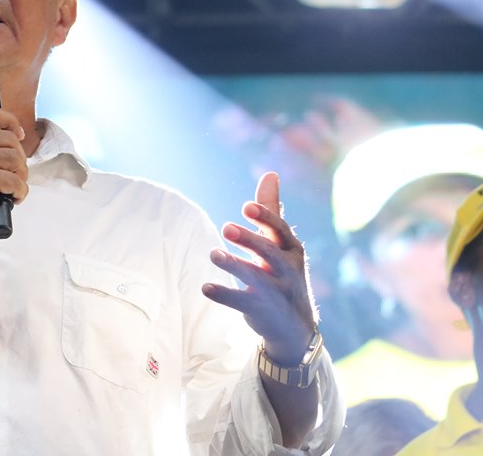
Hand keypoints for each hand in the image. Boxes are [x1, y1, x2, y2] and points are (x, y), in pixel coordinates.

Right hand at [0, 103, 28, 240]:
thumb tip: (2, 145)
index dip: (9, 120)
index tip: (18, 134)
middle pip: (10, 139)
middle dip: (18, 159)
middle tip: (14, 174)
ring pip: (16, 159)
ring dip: (21, 176)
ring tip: (13, 188)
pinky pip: (16, 181)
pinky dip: (20, 192)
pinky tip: (12, 199)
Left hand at [202, 171, 317, 363]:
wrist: (296, 329)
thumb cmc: (283, 275)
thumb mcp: (281, 245)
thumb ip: (272, 211)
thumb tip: (270, 173)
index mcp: (291, 251)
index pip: (281, 231)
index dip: (266, 218)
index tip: (247, 207)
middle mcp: (287, 270)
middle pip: (269, 253)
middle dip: (250, 240)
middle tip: (226, 227)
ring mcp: (275, 293)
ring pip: (255, 278)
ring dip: (234, 265)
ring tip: (213, 253)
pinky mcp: (261, 311)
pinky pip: (241, 302)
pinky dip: (224, 294)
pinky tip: (205, 287)